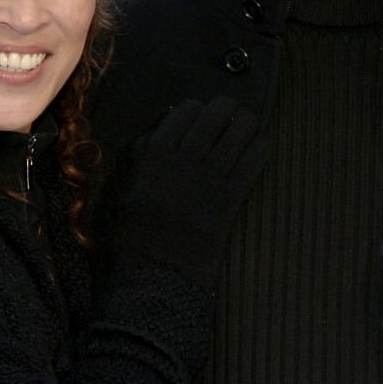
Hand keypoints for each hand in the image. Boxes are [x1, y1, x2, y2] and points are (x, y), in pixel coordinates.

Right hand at [109, 96, 268, 286]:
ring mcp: (212, 178)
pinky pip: (254, 162)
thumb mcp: (121, 188)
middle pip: (216, 116)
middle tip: (230, 111)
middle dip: (226, 110)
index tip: (200, 112)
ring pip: (240, 133)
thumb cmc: (133, 235)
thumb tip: (160, 127)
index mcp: (154, 154)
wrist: (157, 275)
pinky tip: (261, 146)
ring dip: (246, 125)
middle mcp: (185, 159)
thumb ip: (139, 155)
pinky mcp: (232, 198)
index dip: (196, 109)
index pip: (185, 112)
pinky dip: (260, 149)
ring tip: (247, 125)